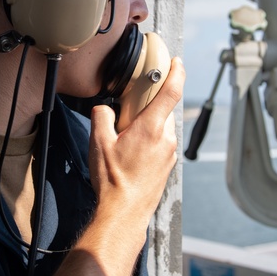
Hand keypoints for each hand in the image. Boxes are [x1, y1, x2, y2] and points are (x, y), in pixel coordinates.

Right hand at [88, 57, 183, 225]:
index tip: (177, 62)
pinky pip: (161, 144)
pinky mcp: (168, 166)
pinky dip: (150, 141)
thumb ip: (101, 117)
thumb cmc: (113, 181)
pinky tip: (132, 155)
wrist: (124, 213)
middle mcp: (166, 139)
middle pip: (163, 110)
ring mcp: (169, 154)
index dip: (177, 73)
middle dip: (148, 107)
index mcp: (151, 128)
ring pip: (161, 128)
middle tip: (129, 114)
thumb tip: (105, 109)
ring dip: (148, 126)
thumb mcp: (98, 143)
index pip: (171, 92)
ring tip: (126, 141)